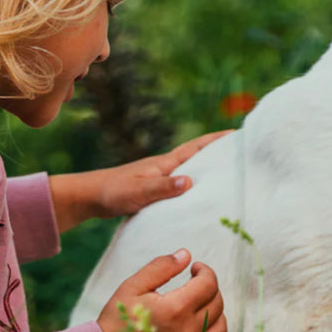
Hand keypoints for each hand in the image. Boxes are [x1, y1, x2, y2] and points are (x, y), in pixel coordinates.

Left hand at [49, 131, 231, 230]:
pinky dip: (194, 187)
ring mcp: (159, 178)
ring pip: (190, 171)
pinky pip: (180, 186)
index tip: (239, 133)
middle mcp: (165, 168)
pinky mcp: (154, 190)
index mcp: (164, 163)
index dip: (218, 140)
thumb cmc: (112, 192)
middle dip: (220, 153)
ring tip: (229, 177)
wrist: (88, 197)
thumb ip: (162, 187)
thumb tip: (190, 182)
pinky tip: (200, 198)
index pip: (197, 147)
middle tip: (243, 155)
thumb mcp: (138, 191)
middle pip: (198, 157)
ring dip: (208, 171)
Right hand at [97, 249, 227, 331]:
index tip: (195, 268)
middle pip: (217, 304)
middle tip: (196, 285)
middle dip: (210, 289)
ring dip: (216, 314)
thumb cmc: (118, 319)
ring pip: (221, 329)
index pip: (208, 283)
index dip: (205, 271)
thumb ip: (161, 268)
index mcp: (176, 309)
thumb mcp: (133, 286)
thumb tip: (186, 255)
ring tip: (200, 307)